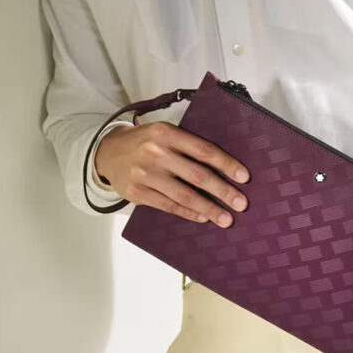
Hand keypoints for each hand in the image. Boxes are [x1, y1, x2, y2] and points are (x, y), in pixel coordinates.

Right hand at [94, 121, 249, 227]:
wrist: (108, 152)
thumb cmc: (146, 143)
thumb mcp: (165, 134)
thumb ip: (188, 146)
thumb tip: (224, 167)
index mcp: (166, 133)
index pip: (203, 150)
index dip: (226, 164)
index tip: (244, 177)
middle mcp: (155, 153)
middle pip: (197, 175)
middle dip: (223, 191)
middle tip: (241, 203)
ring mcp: (144, 174)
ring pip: (184, 195)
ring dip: (209, 208)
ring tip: (226, 218)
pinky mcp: (137, 193)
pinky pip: (168, 205)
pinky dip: (188, 212)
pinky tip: (203, 217)